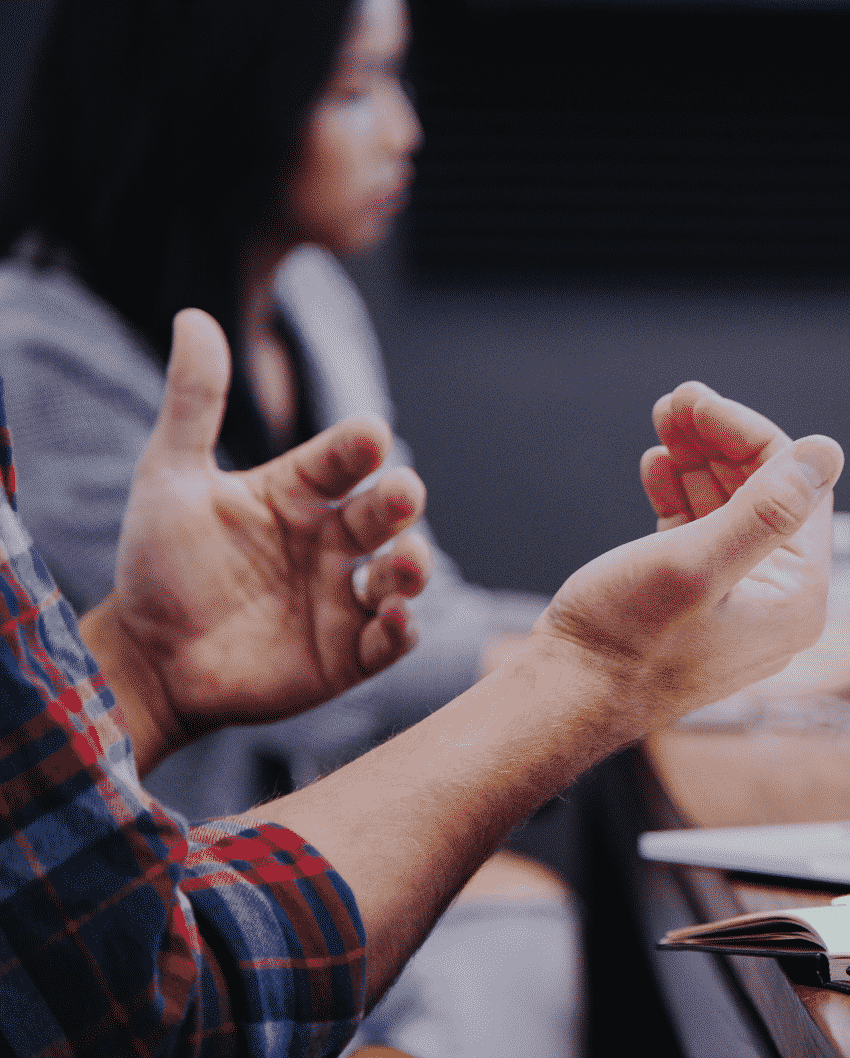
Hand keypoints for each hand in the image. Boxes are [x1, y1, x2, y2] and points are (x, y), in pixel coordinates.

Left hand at [81, 309, 431, 770]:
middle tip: (402, 494)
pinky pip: (389, 640)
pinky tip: (396, 618)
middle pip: (384, 514)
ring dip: (413, 567)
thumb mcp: (169, 477)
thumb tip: (193, 315)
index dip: (358, 447)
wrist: (145, 658)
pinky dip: (402, 630)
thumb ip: (193, 402)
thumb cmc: (159, 564)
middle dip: (400, 502)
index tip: (368, 435)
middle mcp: (332, 541)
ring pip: (400, 575)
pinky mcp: (347, 655)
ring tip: (405, 563)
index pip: (342, 459)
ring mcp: (344, 598)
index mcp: (299, 494)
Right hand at [528, 381, 843, 735]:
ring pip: (729, 509)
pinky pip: (701, 534)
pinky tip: (656, 466)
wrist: (563, 698)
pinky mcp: (695, 603)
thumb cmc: (624, 642)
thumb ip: (766, 510)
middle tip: (676, 400)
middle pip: (765, 495)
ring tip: (663, 420)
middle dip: (721, 442)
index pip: (796, 489)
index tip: (697, 401)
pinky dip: (681, 495)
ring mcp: (736, 604)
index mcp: (796, 599)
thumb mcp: (696, 565)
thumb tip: (828, 452)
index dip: (749, 436)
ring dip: (698, 461)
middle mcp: (776, 603)